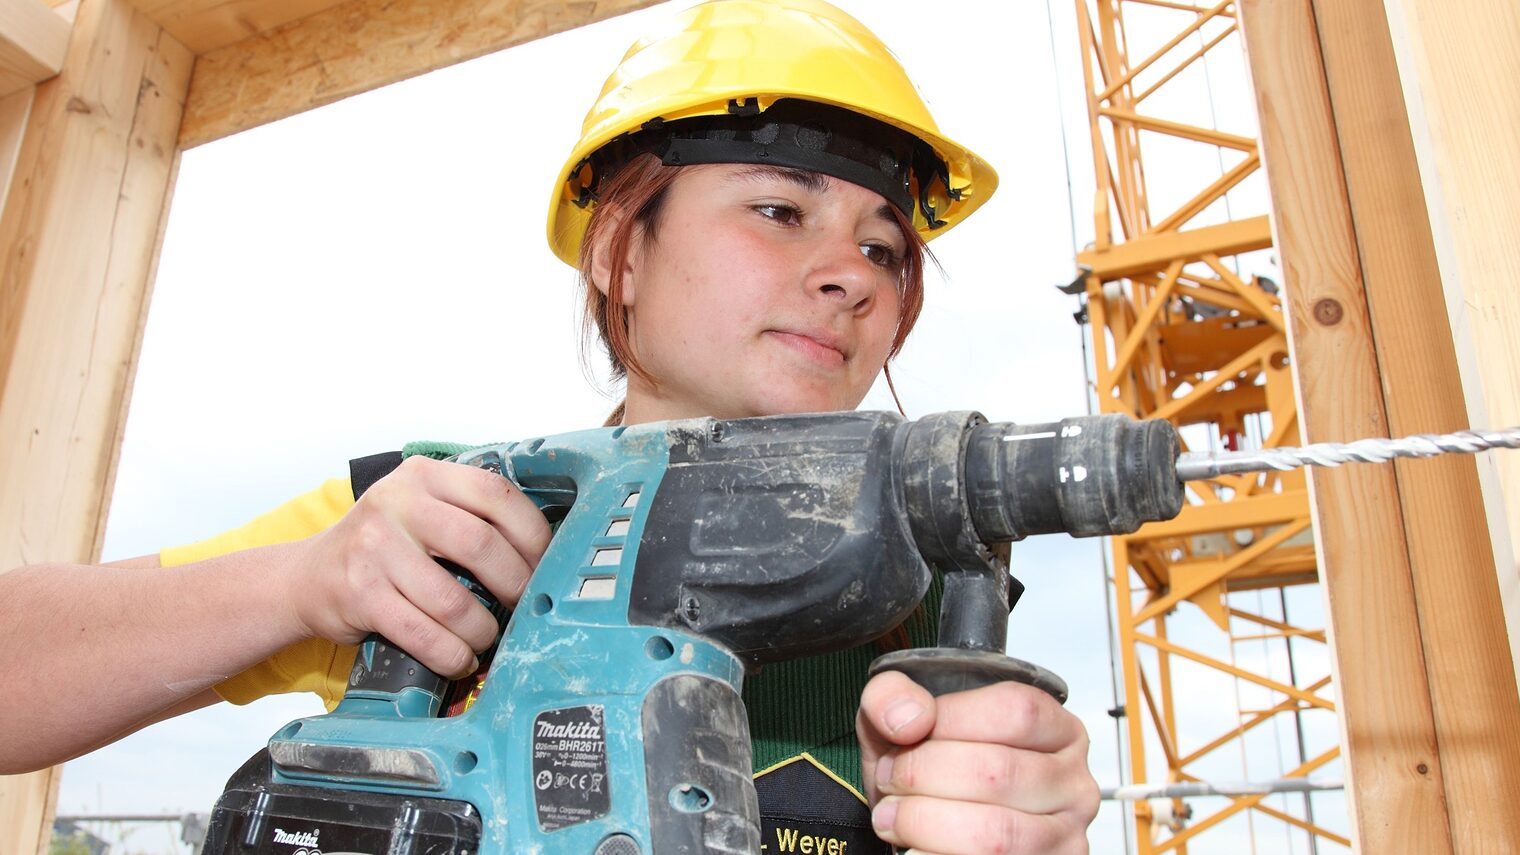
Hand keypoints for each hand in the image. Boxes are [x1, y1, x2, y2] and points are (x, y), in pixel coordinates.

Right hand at [288, 455, 550, 677]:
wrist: (306, 578)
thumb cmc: (380, 547)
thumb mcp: (420, 508)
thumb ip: (469, 514)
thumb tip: (542, 554)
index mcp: (424, 476)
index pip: (496, 494)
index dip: (532, 534)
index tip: (545, 564)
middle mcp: (397, 503)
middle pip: (481, 545)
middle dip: (515, 584)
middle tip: (524, 605)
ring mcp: (375, 548)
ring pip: (454, 600)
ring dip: (482, 629)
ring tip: (488, 638)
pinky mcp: (360, 593)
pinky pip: (423, 633)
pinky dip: (451, 654)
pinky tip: (460, 657)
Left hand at [857, 670, 1098, 854]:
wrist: (931, 833)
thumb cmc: (931, 774)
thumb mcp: (906, 721)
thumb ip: (894, 696)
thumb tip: (909, 716)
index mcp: (1055, 730)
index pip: (1016, 712)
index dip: (951, 720)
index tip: (906, 733)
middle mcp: (1071, 784)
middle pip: (999, 772)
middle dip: (923, 775)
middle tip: (891, 779)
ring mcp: (1063, 838)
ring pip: (993, 834)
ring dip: (923, 823)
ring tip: (893, 816)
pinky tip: (914, 846)